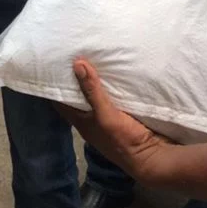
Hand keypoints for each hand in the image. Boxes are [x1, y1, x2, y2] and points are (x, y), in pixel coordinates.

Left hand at [56, 59, 172, 181]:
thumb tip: (76, 63)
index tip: (55, 62)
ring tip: (91, 54)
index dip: (56, 83)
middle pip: (78, 94)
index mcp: (81, 121)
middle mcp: (90, 117)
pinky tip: (112, 69)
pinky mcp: (121, 113)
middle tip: (74, 51)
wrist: (151, 156)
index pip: (61, 100)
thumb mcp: (105, 115)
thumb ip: (92, 91)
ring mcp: (106, 116)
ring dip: (94, 78)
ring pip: (95, 93)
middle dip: (76, 76)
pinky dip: (109, 83)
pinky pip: (111, 95)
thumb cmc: (123, 140)